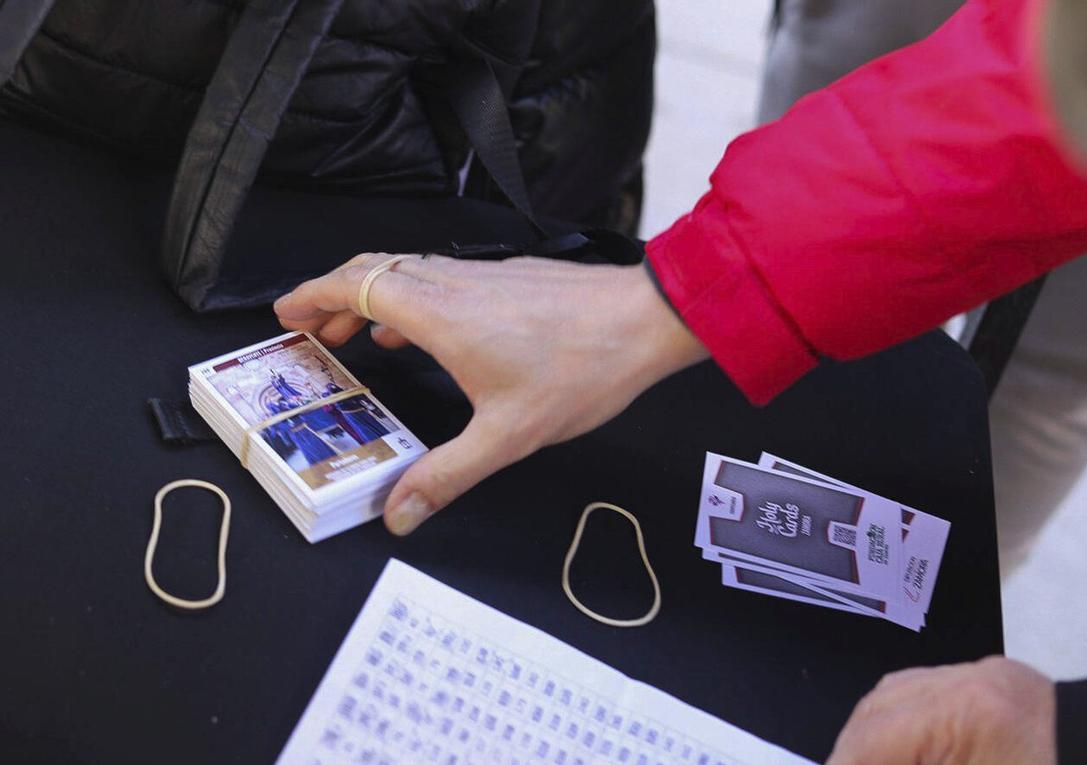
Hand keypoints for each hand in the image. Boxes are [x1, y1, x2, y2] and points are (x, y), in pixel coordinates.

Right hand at [274, 253, 707, 534]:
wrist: (647, 319)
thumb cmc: (582, 368)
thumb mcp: (508, 435)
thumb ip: (447, 475)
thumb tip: (399, 513)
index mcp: (438, 312)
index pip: (354, 285)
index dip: (312, 296)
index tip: (285, 314)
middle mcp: (452, 283)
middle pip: (372, 272)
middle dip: (332, 298)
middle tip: (309, 332)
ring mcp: (481, 275)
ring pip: (407, 273)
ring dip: (372, 300)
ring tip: (358, 338)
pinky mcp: (507, 278)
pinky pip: (440, 279)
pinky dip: (412, 300)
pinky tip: (425, 335)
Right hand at [827, 656, 1054, 764]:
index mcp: (968, 714)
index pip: (871, 743)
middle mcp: (966, 681)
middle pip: (873, 715)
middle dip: (852, 757)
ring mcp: (978, 675)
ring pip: (890, 699)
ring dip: (871, 741)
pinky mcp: (990, 680)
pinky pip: (921, 693)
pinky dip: (902, 725)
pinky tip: (902, 754)